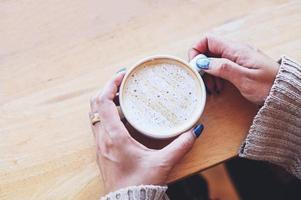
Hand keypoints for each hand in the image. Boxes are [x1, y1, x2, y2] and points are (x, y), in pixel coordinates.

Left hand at [89, 72, 202, 192]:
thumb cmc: (140, 184)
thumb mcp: (162, 163)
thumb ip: (180, 145)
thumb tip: (194, 130)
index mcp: (114, 137)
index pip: (103, 102)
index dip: (110, 85)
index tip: (122, 75)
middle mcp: (102, 138)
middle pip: (95, 105)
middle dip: (107, 89)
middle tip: (123, 82)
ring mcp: (99, 145)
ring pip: (95, 115)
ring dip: (105, 101)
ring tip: (122, 95)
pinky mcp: (102, 150)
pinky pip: (99, 125)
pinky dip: (106, 113)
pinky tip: (122, 115)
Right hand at [189, 35, 279, 103]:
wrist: (283, 92)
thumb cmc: (268, 85)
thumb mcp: (244, 78)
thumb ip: (222, 68)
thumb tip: (202, 63)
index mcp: (235, 49)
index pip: (207, 39)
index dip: (197, 51)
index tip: (196, 67)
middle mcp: (235, 50)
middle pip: (208, 51)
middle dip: (202, 66)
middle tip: (204, 82)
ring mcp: (237, 57)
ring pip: (213, 60)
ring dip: (209, 73)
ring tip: (213, 88)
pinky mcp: (238, 65)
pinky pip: (221, 66)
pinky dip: (216, 76)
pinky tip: (219, 87)